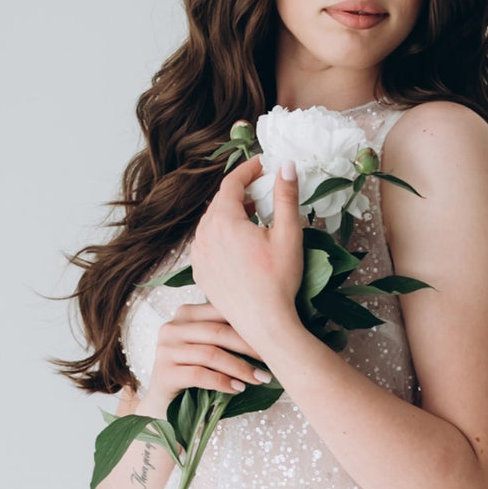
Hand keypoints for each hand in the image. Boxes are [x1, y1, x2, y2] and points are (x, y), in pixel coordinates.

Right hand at [139, 304, 267, 419]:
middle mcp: (171, 327)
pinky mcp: (163, 373)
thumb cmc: (195, 375)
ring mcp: (165, 350)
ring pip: (210, 354)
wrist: (164, 407)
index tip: (275, 338)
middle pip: (217, 332)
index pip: (221, 312)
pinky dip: (222, 382)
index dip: (249, 325)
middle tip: (273, 362)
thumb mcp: (210, 350)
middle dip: (249, 347)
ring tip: (259, 379)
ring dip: (240, 368)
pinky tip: (238, 389)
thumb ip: (228, 336)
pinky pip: (199, 375)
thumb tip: (272, 331)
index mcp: (185, 314)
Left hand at [186, 154, 303, 361]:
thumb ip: (285, 196)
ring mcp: (199, 255)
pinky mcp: (200, 272)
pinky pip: (208, 244)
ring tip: (254, 220)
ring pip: (212, 223)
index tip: (262, 164)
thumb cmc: (278, 281)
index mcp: (224, 220)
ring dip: (231, 216)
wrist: (264, 324)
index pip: (231, 182)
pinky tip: (240, 246)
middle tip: (262, 193)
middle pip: (221, 202)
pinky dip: (222, 237)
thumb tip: (285, 165)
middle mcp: (204, 235)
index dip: (248, 170)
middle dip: (241, 193)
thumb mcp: (288, 234)